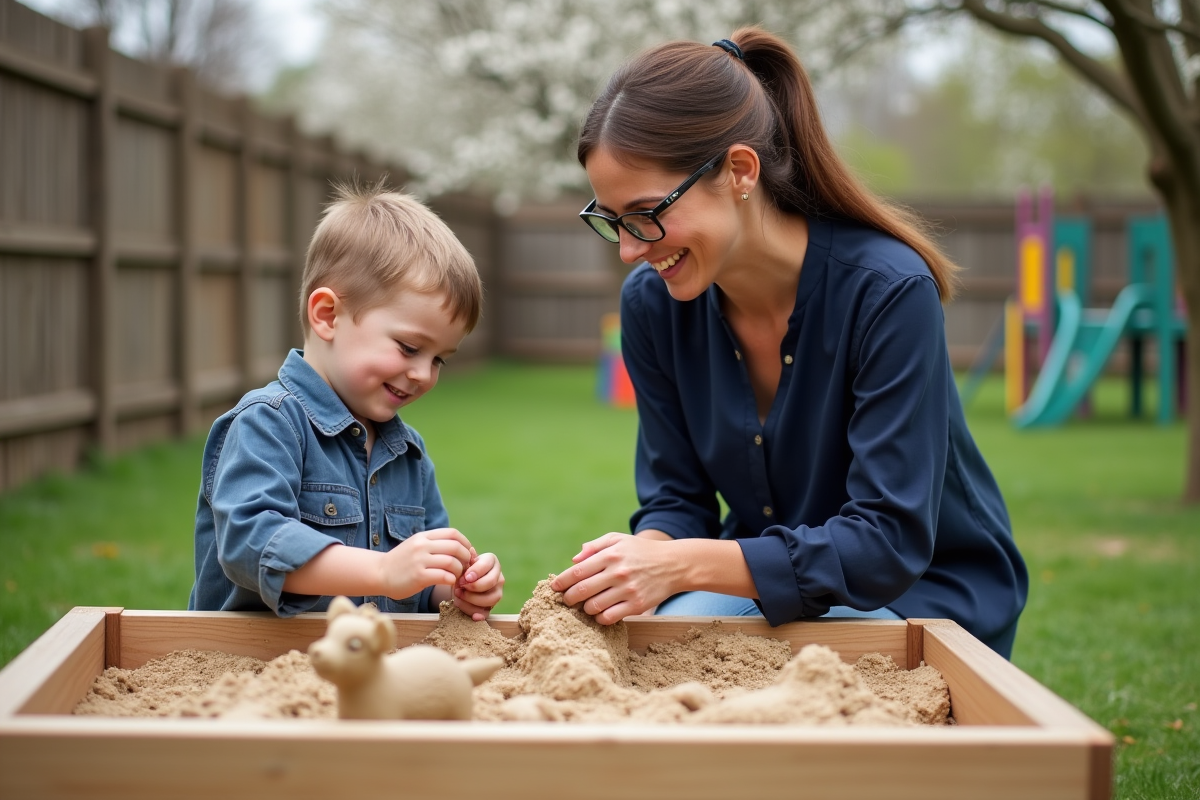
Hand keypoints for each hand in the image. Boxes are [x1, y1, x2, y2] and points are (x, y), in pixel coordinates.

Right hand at [379, 527, 472, 598]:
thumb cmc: (401, 562)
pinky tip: (450, 583)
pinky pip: (444, 576)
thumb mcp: (416, 545)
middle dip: (466, 558)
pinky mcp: (418, 576)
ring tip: (458, 577)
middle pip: (455, 547)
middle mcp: (422, 546)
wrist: (379, 573)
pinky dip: (452, 580)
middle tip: (466, 568)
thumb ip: (433, 543)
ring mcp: (420, 561)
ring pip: (452, 562)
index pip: (453, 533)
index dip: (466, 543)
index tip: (469, 554)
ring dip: (460, 571)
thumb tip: (459, 546)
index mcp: (423, 536)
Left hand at [452, 551, 504, 620]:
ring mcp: (496, 592)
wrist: (459, 581)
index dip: (476, 572)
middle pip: (491, 582)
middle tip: (460, 586)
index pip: (487, 565)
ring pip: (492, 598)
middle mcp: (498, 576)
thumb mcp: (463, 561)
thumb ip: (466, 558)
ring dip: (473, 599)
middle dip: (474, 586)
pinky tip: (473, 616)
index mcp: (492, 562)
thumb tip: (471, 552)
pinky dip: (480, 615)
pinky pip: (487, 612)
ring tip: (458, 596)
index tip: (465, 577)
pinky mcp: (490, 606)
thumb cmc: (462, 569)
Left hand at [549, 533, 679, 624]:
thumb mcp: (618, 540)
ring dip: (585, 609)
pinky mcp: (637, 604)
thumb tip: (574, 561)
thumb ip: (595, 547)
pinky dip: (600, 618)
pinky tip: (601, 613)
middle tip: (567, 600)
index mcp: (610, 555)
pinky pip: (609, 617)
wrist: (673, 564)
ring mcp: (627, 590)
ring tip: (586, 606)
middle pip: (582, 591)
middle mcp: (617, 572)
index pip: (577, 572)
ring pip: (593, 607)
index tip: (554, 588)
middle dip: (569, 598)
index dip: (562, 582)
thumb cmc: (641, 551)